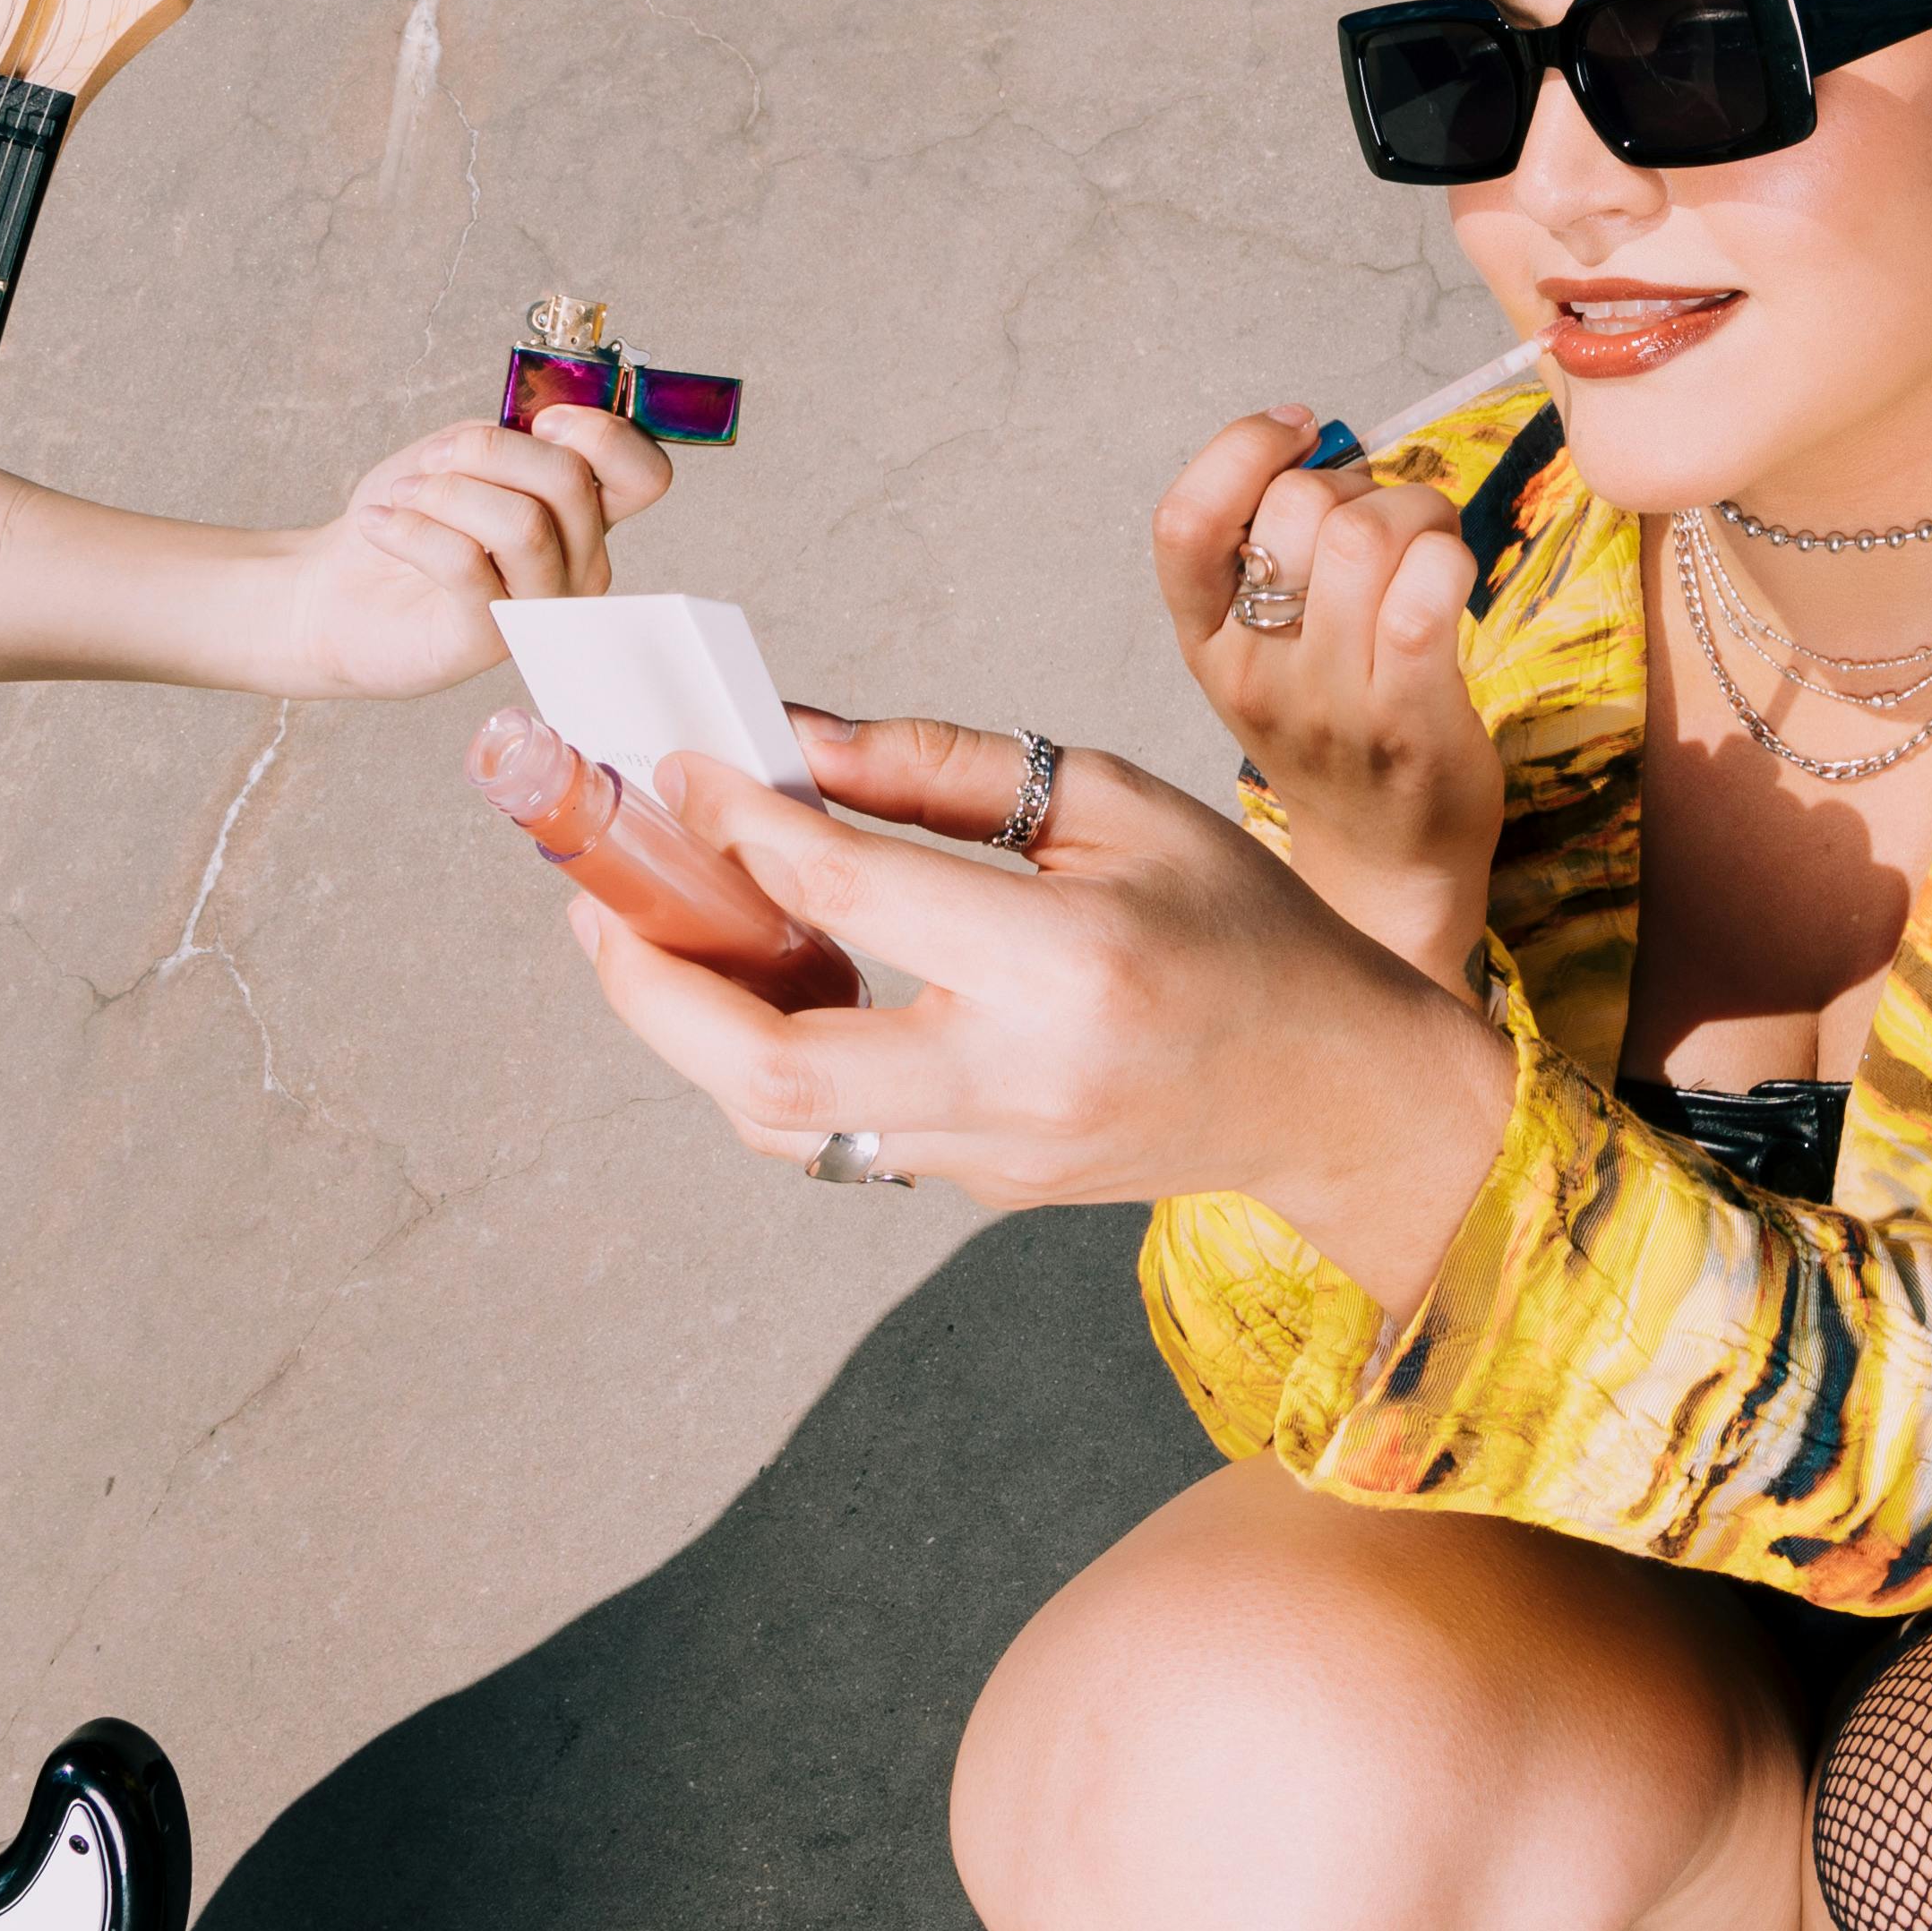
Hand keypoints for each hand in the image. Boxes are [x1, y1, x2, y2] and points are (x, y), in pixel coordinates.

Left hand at [265, 405, 668, 696]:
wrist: (338, 588)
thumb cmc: (407, 517)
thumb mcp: (458, 454)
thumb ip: (511, 437)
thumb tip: (542, 425)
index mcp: (584, 510)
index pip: (645, 474)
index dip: (604, 435)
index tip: (542, 420)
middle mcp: (579, 561)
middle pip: (571, 481)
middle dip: (487, 450)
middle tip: (431, 461)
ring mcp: (540, 604)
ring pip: (524, 524)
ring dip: (447, 492)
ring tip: (403, 495)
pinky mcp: (491, 638)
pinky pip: (466, 563)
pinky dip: (412, 529)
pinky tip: (381, 523)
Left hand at [568, 716, 1517, 1312]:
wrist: (1334, 1089)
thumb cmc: (1237, 920)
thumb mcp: (1113, 802)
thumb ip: (939, 771)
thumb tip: (784, 741)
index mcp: (1065, 962)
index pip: (847, 888)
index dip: (735, 820)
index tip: (675, 767)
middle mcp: (1017, 1079)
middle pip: (766, 1064)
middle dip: (649, 980)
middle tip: (597, 896)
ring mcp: (993, 1156)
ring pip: (779, 1119)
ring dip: (691, 1028)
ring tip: (656, 932)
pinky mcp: (979, 1189)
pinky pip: (838, 1132)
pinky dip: (773, 1057)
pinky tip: (769, 979)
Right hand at [1152, 411, 1505, 983]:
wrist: (1386, 864)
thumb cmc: (1340, 733)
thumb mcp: (1269, 652)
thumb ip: (1279, 553)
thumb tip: (1331, 443)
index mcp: (1207, 644)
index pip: (1182, 525)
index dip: (1240, 449)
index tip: (1300, 429)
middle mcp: (1256, 671)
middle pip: (1297, 508)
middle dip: (1364, 482)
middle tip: (1392, 523)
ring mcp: (1330, 700)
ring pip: (1366, 535)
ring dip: (1420, 510)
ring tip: (1432, 547)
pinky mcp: (1409, 720)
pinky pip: (1427, 594)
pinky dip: (1452, 558)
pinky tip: (1457, 577)